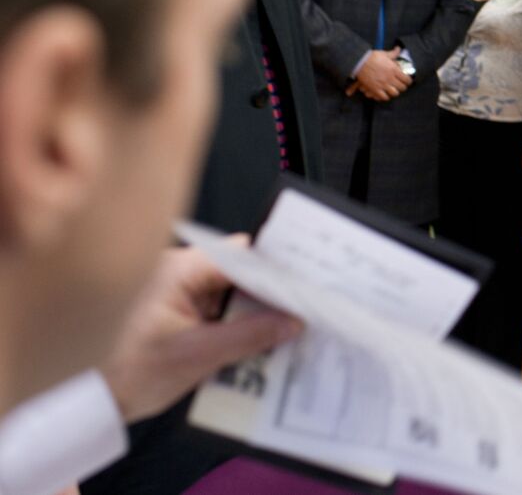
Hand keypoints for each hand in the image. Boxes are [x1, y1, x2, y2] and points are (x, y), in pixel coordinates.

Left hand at [100, 245, 301, 422]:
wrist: (81, 400)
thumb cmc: (128, 372)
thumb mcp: (198, 356)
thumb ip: (250, 336)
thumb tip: (292, 321)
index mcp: (180, 269)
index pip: (244, 255)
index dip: (277, 271)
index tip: (305, 290)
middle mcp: (177, 271)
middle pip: (239, 273)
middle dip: (268, 297)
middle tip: (300, 316)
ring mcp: (173, 291)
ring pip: (228, 293)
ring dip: (251, 314)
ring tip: (282, 333)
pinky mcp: (171, 311)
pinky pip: (213, 309)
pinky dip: (232, 325)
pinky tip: (252, 344)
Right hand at [348, 49, 410, 101]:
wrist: (359, 62)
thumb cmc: (372, 57)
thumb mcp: (384, 54)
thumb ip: (393, 53)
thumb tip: (398, 48)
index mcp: (394, 70)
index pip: (407, 80)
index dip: (408, 81)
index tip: (407, 81)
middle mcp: (390, 78)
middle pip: (402, 88)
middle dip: (402, 87)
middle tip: (400, 85)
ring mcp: (383, 85)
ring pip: (394, 94)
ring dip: (394, 92)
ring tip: (393, 90)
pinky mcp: (375, 89)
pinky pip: (384, 97)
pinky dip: (385, 97)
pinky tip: (385, 94)